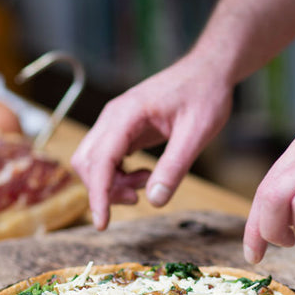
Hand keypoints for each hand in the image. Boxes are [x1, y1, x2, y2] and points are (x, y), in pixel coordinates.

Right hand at [71, 57, 233, 229]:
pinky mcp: (122, 129)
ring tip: (148, 181)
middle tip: (139, 196)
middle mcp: (112, 117)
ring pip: (93, 162)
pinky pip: (107, 159)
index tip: (102, 223)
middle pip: (87, 163)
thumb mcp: (197, 133)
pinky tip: (145, 174)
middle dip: (106, 189)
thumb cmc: (205, 95)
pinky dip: (119, 175)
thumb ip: (174, 166)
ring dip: (113, 183)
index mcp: (127, 114)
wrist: (207, 71)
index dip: (98, 194)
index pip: (100, 160)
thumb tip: (154, 201)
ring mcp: (115, 122)